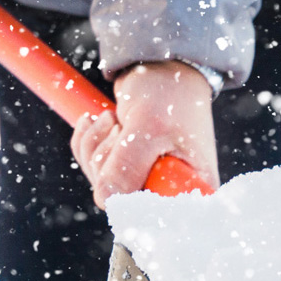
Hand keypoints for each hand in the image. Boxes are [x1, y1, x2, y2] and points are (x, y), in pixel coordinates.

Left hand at [71, 61, 221, 208]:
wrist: (160, 66)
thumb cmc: (169, 93)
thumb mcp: (149, 126)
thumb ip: (128, 165)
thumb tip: (105, 200)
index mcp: (193, 185)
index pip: (155, 215)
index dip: (130, 196)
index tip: (123, 155)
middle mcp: (171, 187)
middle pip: (122, 200)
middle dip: (107, 160)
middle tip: (120, 129)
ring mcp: (146, 177)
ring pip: (101, 183)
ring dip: (95, 147)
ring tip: (113, 119)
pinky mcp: (126, 167)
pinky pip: (92, 168)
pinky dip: (88, 143)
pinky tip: (98, 122)